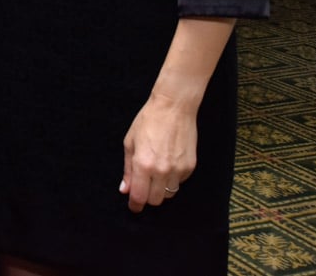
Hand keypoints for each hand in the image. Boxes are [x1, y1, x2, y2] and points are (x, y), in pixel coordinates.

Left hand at [119, 91, 197, 212]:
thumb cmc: (148, 121)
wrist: (174, 108)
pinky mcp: (190, 167)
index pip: (139, 197)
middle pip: (155, 200)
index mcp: (143, 164)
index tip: (133, 207)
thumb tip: (125, 189)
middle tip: (144, 187)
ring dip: (161, 190)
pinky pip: (180, 183)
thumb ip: (128, 169)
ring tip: (156, 173)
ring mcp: (178, 170)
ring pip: (169, 194)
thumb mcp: (130, 143)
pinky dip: (172, 180)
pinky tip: (168, 164)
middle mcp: (162, 170)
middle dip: (147, 197)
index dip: (135, 205)